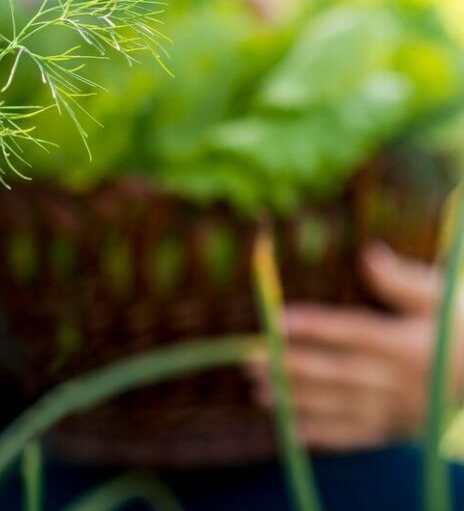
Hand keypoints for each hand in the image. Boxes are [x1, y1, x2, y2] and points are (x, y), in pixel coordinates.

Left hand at [247, 242, 463, 450]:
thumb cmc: (463, 328)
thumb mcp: (442, 298)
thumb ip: (403, 281)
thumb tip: (368, 254)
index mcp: (409, 344)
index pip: (354, 333)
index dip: (315, 327)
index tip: (277, 321)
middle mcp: (402, 381)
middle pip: (338, 373)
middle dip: (292, 368)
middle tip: (249, 362)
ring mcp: (399, 409)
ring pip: (342, 406)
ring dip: (298, 402)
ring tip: (259, 393)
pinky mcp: (399, 429)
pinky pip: (358, 436)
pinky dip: (324, 435)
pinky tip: (291, 430)